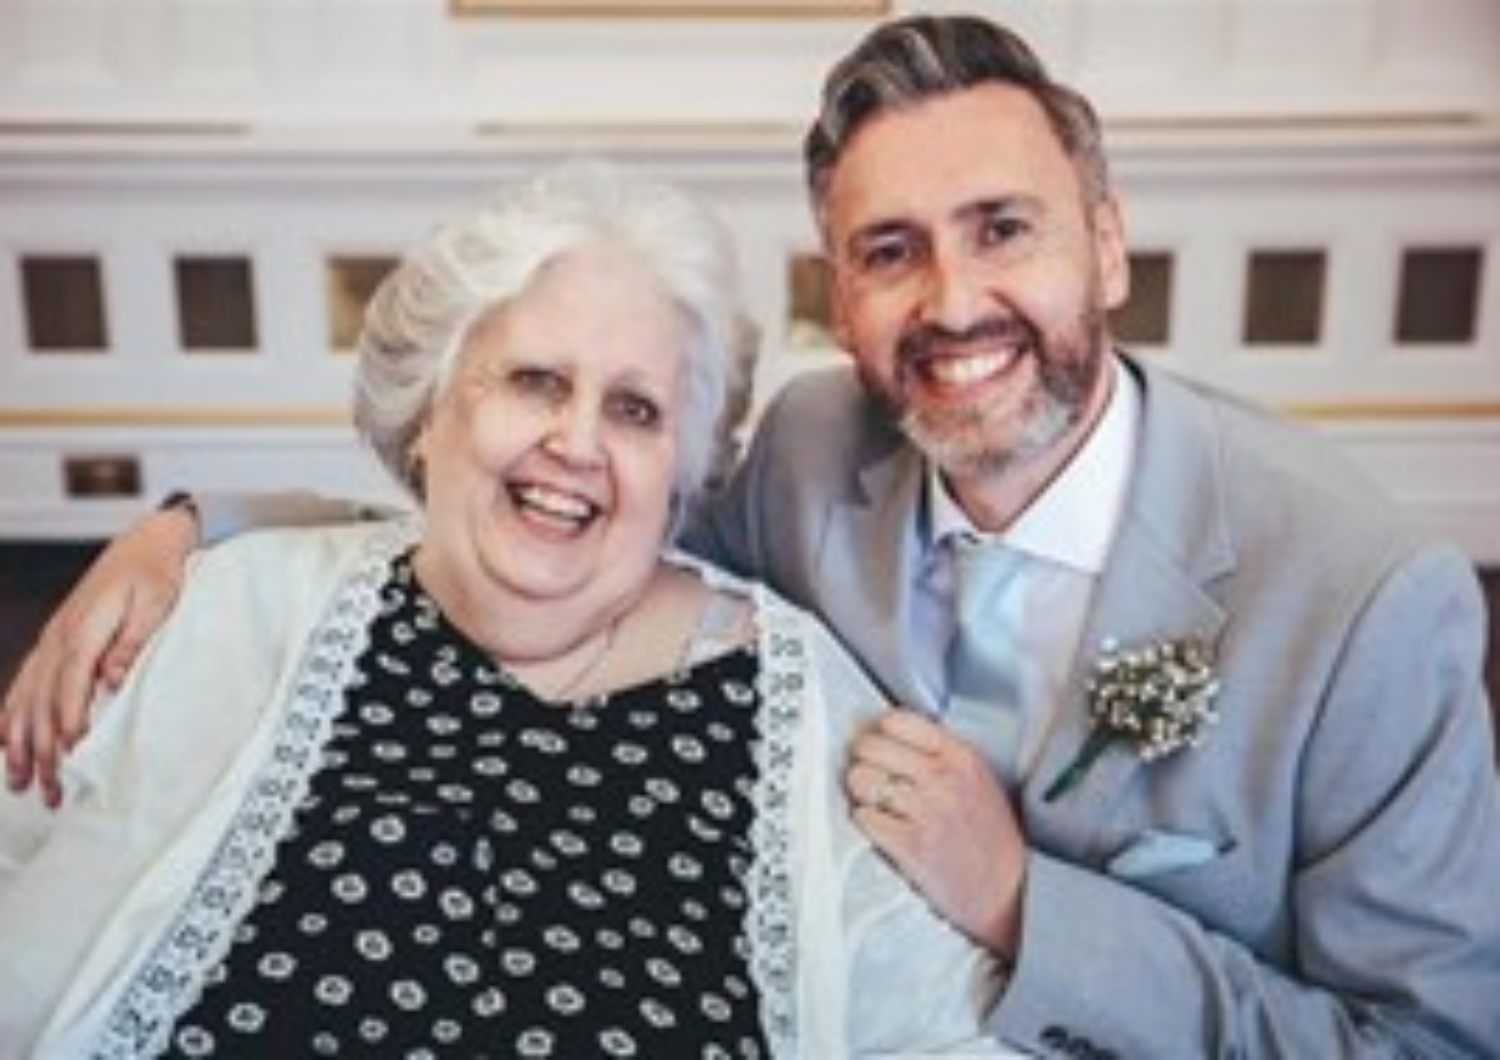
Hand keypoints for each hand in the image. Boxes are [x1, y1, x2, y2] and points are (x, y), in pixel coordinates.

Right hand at [1, 507, 197, 805]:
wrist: (145, 544)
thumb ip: (133, 642)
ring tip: (21, 782)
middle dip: (42, 748)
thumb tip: (114, 680)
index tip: (71, 753)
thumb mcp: (157, 603)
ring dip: (21, 743)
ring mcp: (51, 641)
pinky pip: (23, 685)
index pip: (70, 681)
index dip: (68, 718)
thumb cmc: (156, 574)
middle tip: (49, 790)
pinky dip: (12, 717)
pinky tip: (5, 744)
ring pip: (25, 698)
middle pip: (43, 700)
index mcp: (85, 628)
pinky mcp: (52, 644)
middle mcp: (59, 637)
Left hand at [847, 708, 1026, 960]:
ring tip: (877, 805)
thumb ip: (938, 753)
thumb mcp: (978, 779)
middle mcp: (943, 778)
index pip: (897, 720)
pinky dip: (866, 823)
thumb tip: (883, 733)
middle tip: (872, 778)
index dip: (878, 732)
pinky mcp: (911, 845)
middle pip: (869, 746)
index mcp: (961, 756)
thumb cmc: (991, 838)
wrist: (1008, 893)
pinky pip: (863, 817)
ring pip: (860, 778)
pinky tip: (881, 830)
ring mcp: (926, 811)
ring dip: (861, 793)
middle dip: (864, 761)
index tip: (878, 746)